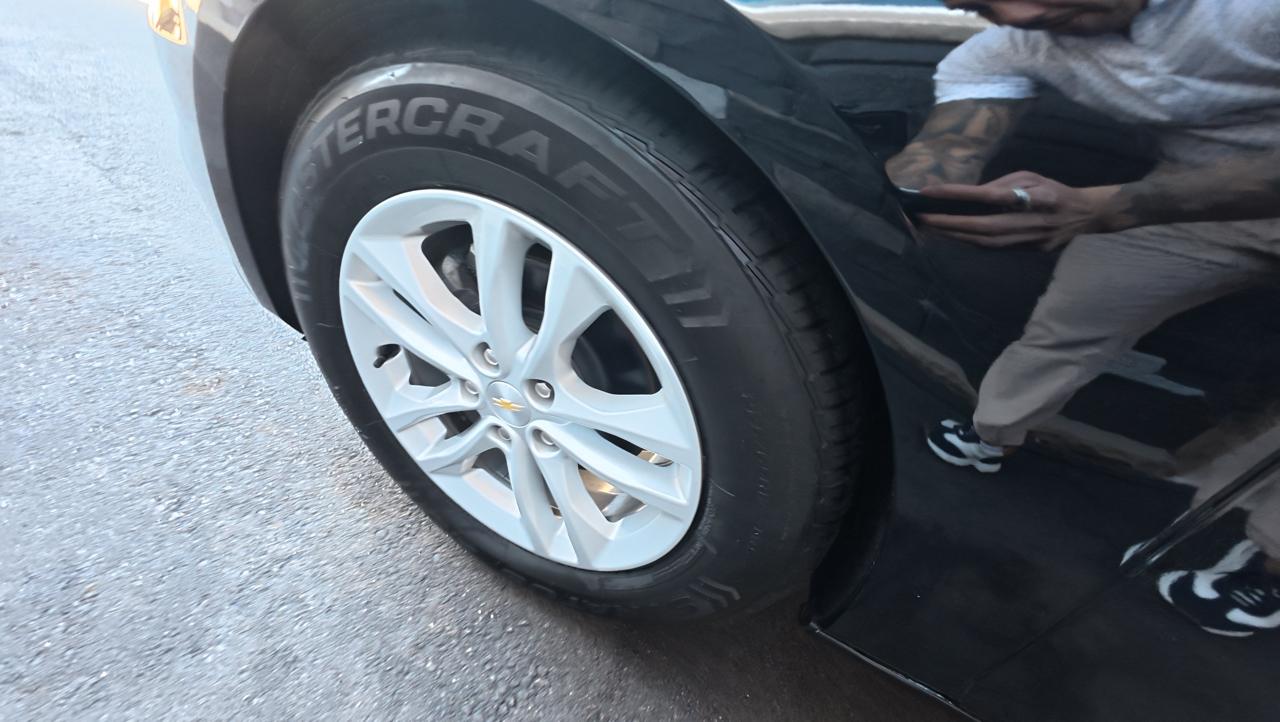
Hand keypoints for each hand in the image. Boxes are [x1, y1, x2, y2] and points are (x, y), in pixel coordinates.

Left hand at [917, 171, 1122, 249]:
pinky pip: (994, 248)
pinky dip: (971, 242)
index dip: (960, 195)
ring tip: (932, 229)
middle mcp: (1034, 220)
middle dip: (950, 224)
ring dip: (957, 237)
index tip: (931, 192)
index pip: (991, 196)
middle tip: (922, 219)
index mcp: (1039, 195)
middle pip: (985, 227)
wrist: (1085, 215)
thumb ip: (1001, 184)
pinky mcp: (1030, 251)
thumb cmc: (1053, 189)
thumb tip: (969, 194)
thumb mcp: (1030, 176)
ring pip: (987, 242)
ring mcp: (1032, 240)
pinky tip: (953, 236)